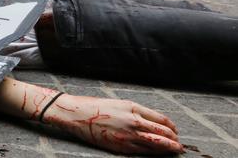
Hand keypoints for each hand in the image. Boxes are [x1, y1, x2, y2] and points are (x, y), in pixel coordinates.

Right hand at [44, 94, 182, 154]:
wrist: (77, 114)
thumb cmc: (95, 107)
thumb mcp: (119, 104)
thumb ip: (136, 112)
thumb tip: (151, 121)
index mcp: (133, 107)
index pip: (161, 119)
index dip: (171, 126)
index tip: (175, 130)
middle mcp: (133, 121)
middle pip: (162, 132)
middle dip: (174, 139)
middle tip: (179, 143)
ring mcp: (128, 135)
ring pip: (156, 144)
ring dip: (168, 148)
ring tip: (175, 150)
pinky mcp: (121, 146)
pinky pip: (142, 151)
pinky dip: (153, 152)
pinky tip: (157, 153)